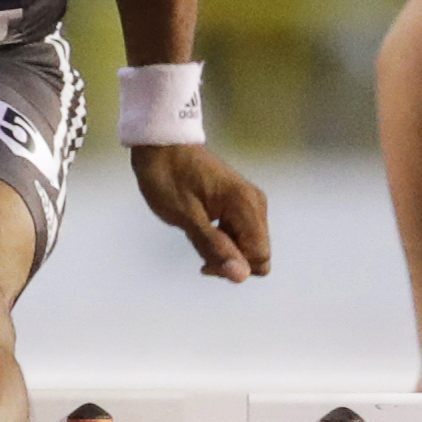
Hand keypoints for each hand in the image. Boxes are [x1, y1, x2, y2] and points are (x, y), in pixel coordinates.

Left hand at [130, 142, 273, 281]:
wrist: (161, 145)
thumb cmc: (169, 177)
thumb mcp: (187, 218)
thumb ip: (214, 248)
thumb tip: (240, 276)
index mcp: (246, 204)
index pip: (260, 256)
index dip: (234, 267)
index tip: (204, 262)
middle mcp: (255, 203)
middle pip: (258, 254)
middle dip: (231, 261)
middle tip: (199, 247)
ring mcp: (249, 203)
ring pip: (249, 246)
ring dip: (225, 251)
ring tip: (196, 235)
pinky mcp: (240, 204)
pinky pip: (241, 234)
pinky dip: (224, 240)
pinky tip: (202, 230)